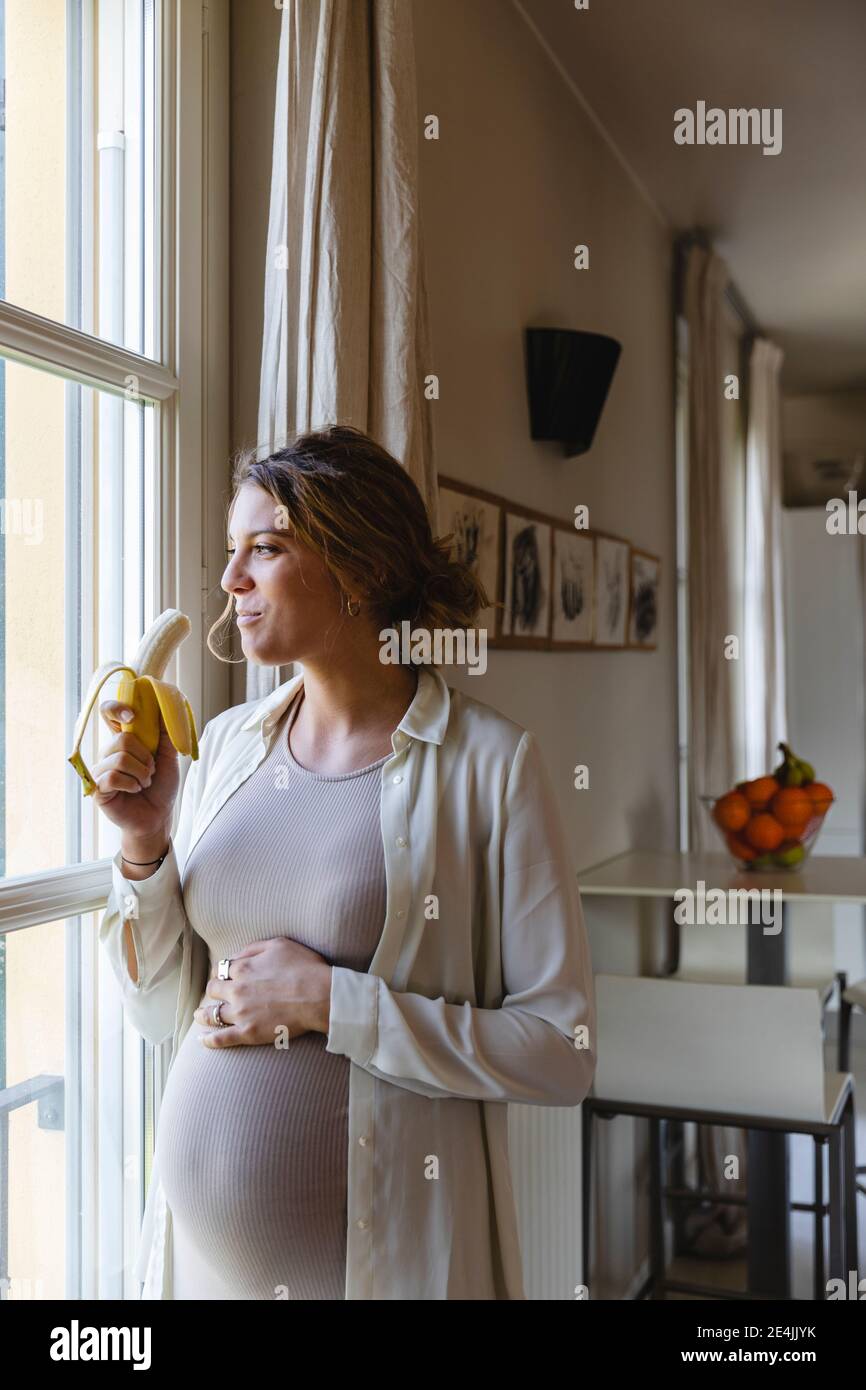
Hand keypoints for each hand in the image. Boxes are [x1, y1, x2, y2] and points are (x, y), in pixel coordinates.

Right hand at [91, 699, 179, 837]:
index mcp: (124, 741)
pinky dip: (132, 784)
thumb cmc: (161, 787)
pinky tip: (134, 790)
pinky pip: (113, 777)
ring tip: (144, 783)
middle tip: (151, 771)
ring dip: (141, 773)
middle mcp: (108, 753)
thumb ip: (166, 735)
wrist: (158, 816)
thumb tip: (166, 709)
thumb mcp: (169, 758)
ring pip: (120, 759)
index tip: (132, 715)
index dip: (116, 708)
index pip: (109, 714)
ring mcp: (101, 770)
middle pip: (122, 739)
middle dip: (145, 758)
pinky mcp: (97, 788)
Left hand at [194, 937, 332, 1048]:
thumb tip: (237, 954)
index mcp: (243, 967)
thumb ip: (254, 948)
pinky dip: (209, 1040)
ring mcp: (241, 1013)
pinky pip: (222, 1038)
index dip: (223, 972)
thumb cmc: (304, 967)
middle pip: (214, 990)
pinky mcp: (248, 1033)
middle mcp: (237, 990)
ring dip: (204, 1014)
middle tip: (215, 993)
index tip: (224, 975)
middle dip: (214, 990)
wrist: (319, 995)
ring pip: (213, 1014)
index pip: (222, 969)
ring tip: (200, 1016)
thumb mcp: (279, 944)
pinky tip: (203, 1040)